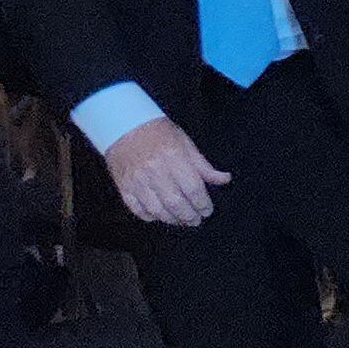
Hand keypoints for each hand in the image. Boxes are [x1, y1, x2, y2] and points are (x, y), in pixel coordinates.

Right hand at [105, 116, 229, 226]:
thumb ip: (203, 165)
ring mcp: (137, 181)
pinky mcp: (123, 186)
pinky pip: (137, 209)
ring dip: (172, 219)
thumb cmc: (160, 134)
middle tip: (196, 220)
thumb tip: (224, 179)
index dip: (202, 203)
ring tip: (181, 221)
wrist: (124, 126)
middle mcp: (154, 171)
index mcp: (174, 159)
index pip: (192, 188)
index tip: (207, 210)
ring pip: (156, 210)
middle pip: (175, 203)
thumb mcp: (186, 143)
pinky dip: (149, 216)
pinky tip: (159, 216)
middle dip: (189, 216)